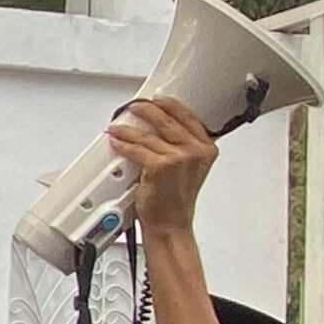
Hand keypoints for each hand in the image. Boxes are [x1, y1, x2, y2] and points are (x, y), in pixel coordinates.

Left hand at [109, 96, 217, 235]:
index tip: (158, 100)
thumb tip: (159, 131)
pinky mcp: (159, 166)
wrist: (171, 224)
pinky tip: (117, 142)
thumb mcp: (189, 169)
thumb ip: (182, 148)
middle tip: (134, 107)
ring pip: (147, 135)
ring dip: (128, 129)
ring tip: (117, 127)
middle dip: (147, 110)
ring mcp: (178, 158)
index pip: (187, 117)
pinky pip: (136, 149)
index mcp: (206, 149)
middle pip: (167, 120)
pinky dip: (123, 144)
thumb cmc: (176, 200)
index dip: (170, 106)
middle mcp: (195, 151)